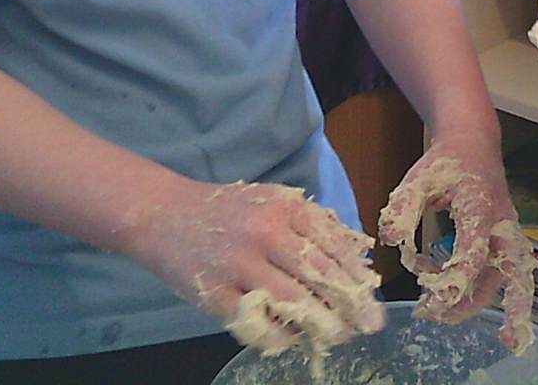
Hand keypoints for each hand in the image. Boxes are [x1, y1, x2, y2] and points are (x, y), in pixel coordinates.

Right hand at [128, 178, 383, 355]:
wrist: (165, 214)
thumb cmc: (228, 211)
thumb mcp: (271, 202)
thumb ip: (309, 225)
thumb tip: (356, 257)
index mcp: (285, 207)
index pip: (334, 245)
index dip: (357, 275)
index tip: (372, 295)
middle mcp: (265, 232)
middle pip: (321, 275)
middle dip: (350, 304)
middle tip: (368, 324)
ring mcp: (240, 264)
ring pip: (295, 303)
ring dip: (323, 324)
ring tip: (339, 335)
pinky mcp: (217, 294)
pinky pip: (260, 325)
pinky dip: (281, 336)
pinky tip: (291, 336)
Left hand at [379, 134, 535, 353]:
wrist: (473, 146)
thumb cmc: (446, 164)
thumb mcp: (419, 177)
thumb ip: (403, 207)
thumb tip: (390, 239)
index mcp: (481, 207)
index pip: (474, 250)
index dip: (454, 277)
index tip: (429, 293)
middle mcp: (502, 225)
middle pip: (514, 272)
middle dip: (506, 306)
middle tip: (484, 333)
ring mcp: (508, 235)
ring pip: (509, 280)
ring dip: (478, 302)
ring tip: (441, 315)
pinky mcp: (505, 244)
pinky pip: (501, 275)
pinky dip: (480, 291)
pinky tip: (446, 294)